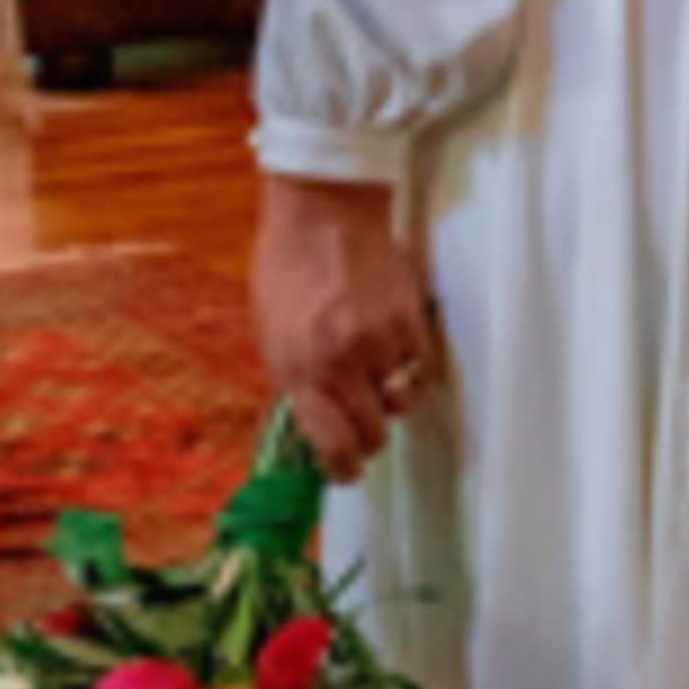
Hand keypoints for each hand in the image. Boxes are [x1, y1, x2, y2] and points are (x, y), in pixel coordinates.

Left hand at [255, 173, 442, 486]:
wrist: (322, 215)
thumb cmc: (288, 270)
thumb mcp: (271, 334)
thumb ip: (295, 382)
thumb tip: (313, 426)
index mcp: (299, 368)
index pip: (328, 443)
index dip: (341, 467)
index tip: (346, 472)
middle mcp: (340, 363)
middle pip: (371, 433)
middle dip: (366, 439)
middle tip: (362, 432)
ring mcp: (379, 344)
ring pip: (398, 402)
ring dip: (387, 398)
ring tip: (373, 375)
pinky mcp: (409, 324)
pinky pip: (417, 369)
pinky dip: (406, 367)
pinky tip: (390, 348)